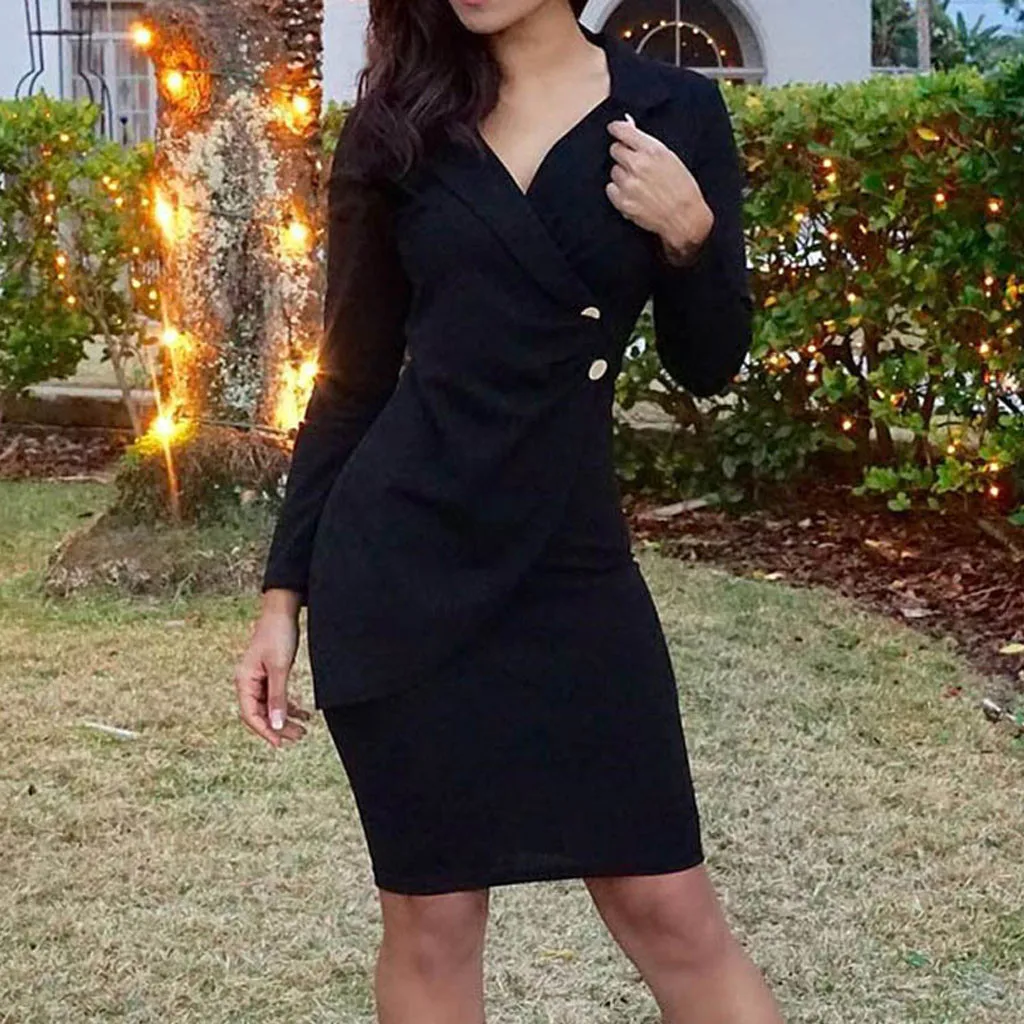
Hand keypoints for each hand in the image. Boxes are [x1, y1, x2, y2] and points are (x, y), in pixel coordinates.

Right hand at [234, 600, 310, 748]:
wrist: (282, 611)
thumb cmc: (278, 635)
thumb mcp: (280, 668)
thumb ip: (278, 697)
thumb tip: (277, 724)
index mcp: (244, 681)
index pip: (250, 715)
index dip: (265, 731)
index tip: (281, 743)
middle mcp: (248, 682)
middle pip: (260, 713)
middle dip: (278, 727)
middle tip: (298, 737)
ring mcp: (259, 678)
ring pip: (270, 707)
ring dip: (285, 719)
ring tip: (303, 730)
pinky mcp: (271, 674)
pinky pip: (277, 697)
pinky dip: (289, 706)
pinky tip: (304, 714)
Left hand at [605, 113, 714, 265]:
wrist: (684, 217)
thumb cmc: (682, 187)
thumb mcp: (669, 157)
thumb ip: (646, 143)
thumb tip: (627, 124)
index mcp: (653, 150)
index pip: (623, 131)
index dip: (617, 129)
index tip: (614, 128)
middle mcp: (638, 165)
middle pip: (615, 150)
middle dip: (623, 154)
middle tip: (634, 163)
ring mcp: (629, 184)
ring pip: (614, 171)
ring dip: (622, 174)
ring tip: (639, 183)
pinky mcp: (623, 202)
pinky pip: (610, 189)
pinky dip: (618, 191)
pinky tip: (633, 194)